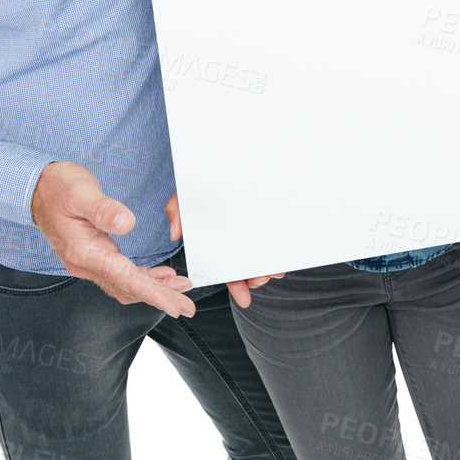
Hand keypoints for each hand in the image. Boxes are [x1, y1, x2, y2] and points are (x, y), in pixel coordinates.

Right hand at [31, 162, 195, 315]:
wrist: (36, 188)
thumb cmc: (58, 188)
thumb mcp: (82, 193)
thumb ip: (104, 209)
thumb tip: (127, 223)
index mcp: (85, 252)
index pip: (126, 279)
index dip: (154, 294)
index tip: (176, 305)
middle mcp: (86, 263)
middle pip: (129, 288)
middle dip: (160, 298)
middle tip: (187, 306)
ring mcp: (88, 262)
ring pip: (125, 285)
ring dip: (152, 290)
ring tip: (178, 290)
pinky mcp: (92, 256)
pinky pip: (120, 276)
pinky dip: (141, 280)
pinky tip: (157, 277)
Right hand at [165, 190, 281, 307]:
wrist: (221, 160)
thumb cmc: (201, 182)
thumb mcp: (185, 194)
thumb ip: (177, 210)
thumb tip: (176, 232)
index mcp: (216, 243)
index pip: (225, 271)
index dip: (236, 286)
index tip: (244, 299)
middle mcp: (234, 241)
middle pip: (246, 268)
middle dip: (255, 280)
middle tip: (260, 279)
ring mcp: (251, 230)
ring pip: (261, 256)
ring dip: (269, 268)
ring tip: (273, 271)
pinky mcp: (266, 219)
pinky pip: (274, 239)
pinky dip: (279, 250)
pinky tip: (283, 256)